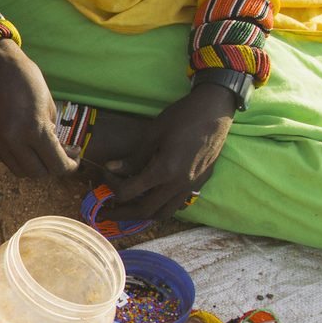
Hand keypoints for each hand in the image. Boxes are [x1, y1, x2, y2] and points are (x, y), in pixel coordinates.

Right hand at [0, 39, 77, 178]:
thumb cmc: (25, 79)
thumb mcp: (49, 105)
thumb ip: (52, 132)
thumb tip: (57, 151)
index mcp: (34, 129)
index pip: (56, 164)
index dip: (69, 166)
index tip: (74, 162)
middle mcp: (13, 140)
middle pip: (37, 173)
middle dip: (52, 168)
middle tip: (59, 156)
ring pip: (19, 171)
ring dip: (33, 166)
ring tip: (40, 152)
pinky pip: (5, 158)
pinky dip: (17, 156)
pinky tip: (23, 142)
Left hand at [100, 84, 234, 220]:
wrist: (217, 109)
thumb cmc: (183, 115)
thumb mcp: (153, 133)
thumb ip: (133, 158)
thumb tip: (110, 168)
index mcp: (165, 170)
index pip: (128, 192)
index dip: (112, 185)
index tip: (106, 174)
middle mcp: (179, 183)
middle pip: (145, 211)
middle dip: (121, 214)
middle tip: (105, 212)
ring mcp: (193, 185)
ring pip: (164, 213)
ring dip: (144, 214)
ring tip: (128, 208)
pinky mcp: (201, 181)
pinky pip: (179, 203)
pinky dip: (163, 205)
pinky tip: (153, 197)